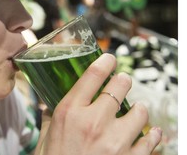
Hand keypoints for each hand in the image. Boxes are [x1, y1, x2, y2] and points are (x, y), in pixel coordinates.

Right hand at [34, 53, 161, 154]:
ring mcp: (114, 141)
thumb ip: (53, 115)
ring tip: (135, 111)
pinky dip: (153, 135)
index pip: (93, 75)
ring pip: (140, 111)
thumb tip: (55, 101)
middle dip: (123, 81)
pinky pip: (152, 140)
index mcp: (70, 111)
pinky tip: (151, 133)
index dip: (106, 61)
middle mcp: (93, 122)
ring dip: (138, 109)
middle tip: (123, 82)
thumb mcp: (47, 135)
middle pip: (120, 86)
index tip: (111, 58)